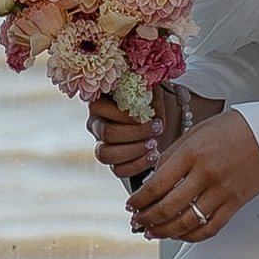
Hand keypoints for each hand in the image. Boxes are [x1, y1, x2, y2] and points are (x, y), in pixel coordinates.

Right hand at [88, 85, 220, 186]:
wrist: (163, 121)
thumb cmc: (153, 101)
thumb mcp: (151, 89)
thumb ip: (146, 87)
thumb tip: (145, 94)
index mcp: (100, 102)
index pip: (100, 108)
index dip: (122, 114)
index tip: (145, 115)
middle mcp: (96, 124)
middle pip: (106, 133)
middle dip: (135, 132)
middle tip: (157, 128)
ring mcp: (102, 145)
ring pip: (106, 155)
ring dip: (134, 151)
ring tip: (155, 145)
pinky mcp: (113, 163)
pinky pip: (118, 170)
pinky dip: (138, 165)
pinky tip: (154, 156)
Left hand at [128, 107, 258, 244]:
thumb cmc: (235, 129)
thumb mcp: (196, 132)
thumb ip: (173, 155)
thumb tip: (153, 178)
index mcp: (192, 153)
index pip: (157, 185)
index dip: (139, 200)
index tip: (131, 205)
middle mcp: (206, 174)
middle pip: (168, 207)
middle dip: (147, 218)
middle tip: (138, 221)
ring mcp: (222, 191)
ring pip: (187, 223)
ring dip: (165, 231)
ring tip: (153, 232)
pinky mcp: (236, 203)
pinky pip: (210, 228)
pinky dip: (192, 236)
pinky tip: (181, 234)